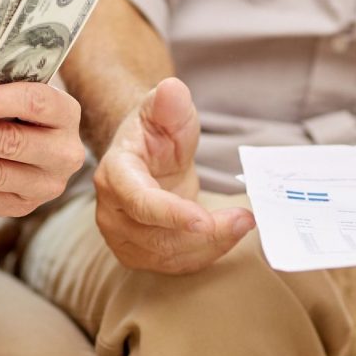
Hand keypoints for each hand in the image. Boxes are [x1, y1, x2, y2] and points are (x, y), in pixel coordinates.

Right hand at [93, 77, 254, 273]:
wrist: (144, 155)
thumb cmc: (155, 131)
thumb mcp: (166, 110)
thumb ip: (170, 103)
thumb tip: (172, 89)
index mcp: (115, 173)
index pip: (139, 201)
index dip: (170, 213)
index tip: (204, 219)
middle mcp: (110, 210)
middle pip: (157, 236)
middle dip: (206, 233)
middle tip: (245, 219)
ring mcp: (120, 236)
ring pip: (167, 256)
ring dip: (210, 246)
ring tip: (242, 223)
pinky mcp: (136, 253)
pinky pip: (172, 266)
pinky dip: (203, 255)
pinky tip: (226, 236)